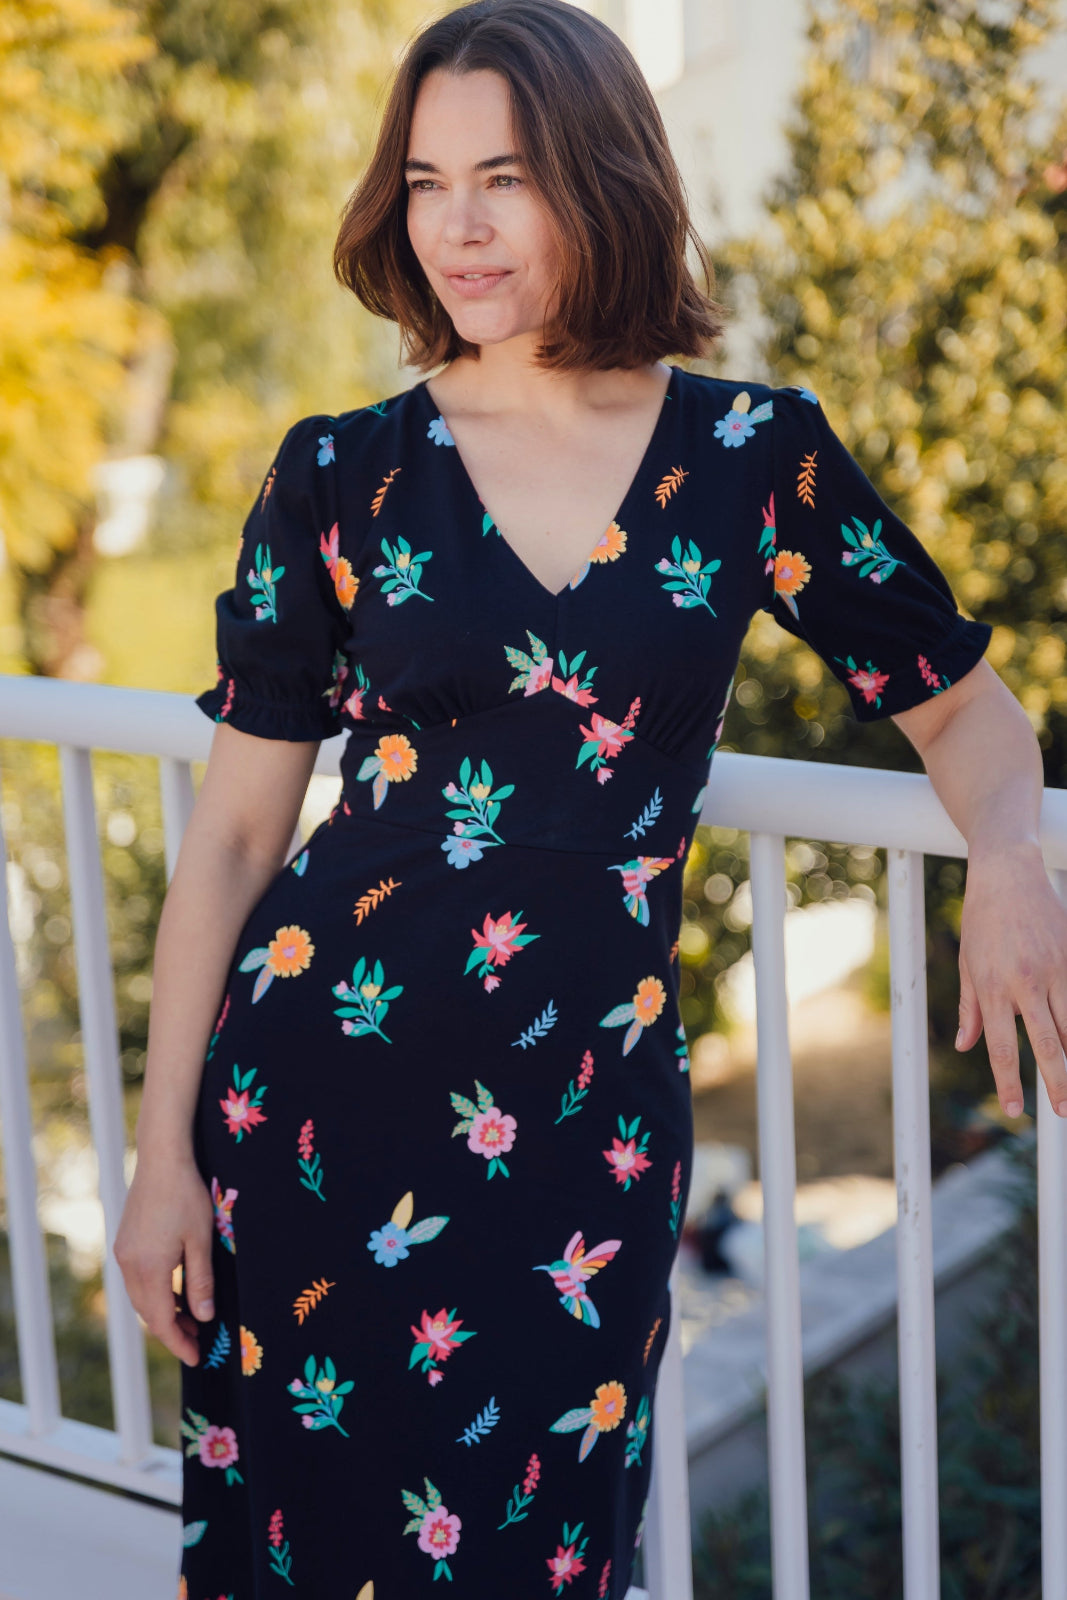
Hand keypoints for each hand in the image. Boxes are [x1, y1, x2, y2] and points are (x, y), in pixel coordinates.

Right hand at [113, 1151, 215, 1366]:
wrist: (161, 1159)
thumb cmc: (186, 1196)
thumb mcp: (200, 1240)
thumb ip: (200, 1282)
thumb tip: (203, 1317)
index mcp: (148, 1268)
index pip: (161, 1320)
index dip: (178, 1342)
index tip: (196, 1358)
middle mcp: (129, 1265)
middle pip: (147, 1312)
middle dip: (171, 1331)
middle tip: (198, 1340)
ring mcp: (123, 1253)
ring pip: (141, 1297)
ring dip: (164, 1311)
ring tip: (192, 1318)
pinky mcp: (124, 1242)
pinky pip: (138, 1279)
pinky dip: (156, 1292)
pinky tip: (176, 1290)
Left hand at [956, 840, 1066, 1118]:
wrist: (1008, 873)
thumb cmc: (982, 920)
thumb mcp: (967, 964)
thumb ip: (970, 1008)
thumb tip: (965, 1046)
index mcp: (993, 988)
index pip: (1002, 1047)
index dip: (1009, 1083)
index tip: (1014, 1110)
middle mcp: (1026, 982)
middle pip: (1048, 1045)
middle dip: (1057, 1083)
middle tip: (1062, 1110)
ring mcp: (1056, 968)